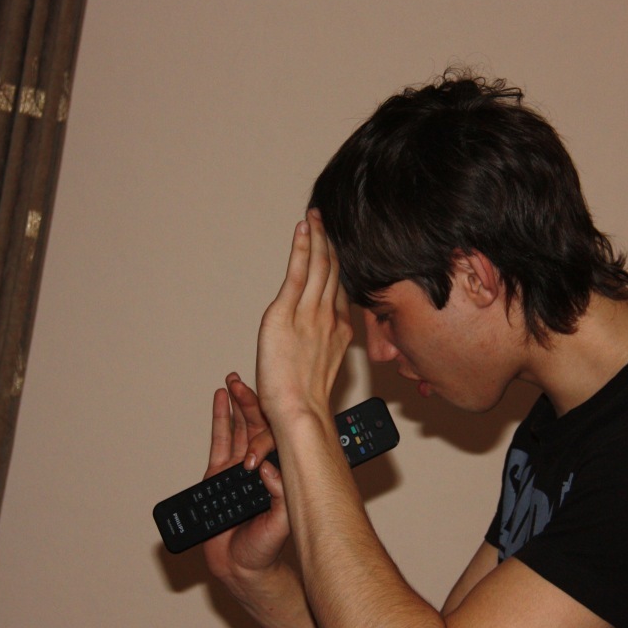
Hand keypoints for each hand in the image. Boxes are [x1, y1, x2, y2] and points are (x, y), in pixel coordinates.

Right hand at [202, 373, 290, 579]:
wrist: (242, 569)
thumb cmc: (267, 549)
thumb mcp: (281, 521)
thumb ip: (280, 495)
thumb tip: (270, 470)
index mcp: (282, 473)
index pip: (280, 436)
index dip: (276, 416)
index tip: (275, 396)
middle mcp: (262, 466)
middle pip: (258, 426)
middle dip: (252, 401)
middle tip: (246, 381)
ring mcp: (240, 469)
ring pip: (240, 429)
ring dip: (236, 404)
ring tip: (233, 382)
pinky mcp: (218, 476)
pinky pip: (219, 443)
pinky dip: (219, 420)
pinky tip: (219, 401)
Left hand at [256, 210, 353, 422]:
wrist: (300, 410)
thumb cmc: (306, 400)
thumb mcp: (324, 368)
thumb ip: (326, 347)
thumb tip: (319, 340)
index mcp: (340, 330)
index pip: (341, 288)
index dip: (340, 264)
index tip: (338, 246)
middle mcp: (329, 317)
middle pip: (334, 271)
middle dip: (330, 242)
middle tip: (328, 220)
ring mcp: (309, 313)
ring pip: (319, 266)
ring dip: (317, 237)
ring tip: (315, 216)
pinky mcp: (286, 313)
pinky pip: (299, 273)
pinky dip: (302, 248)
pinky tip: (303, 230)